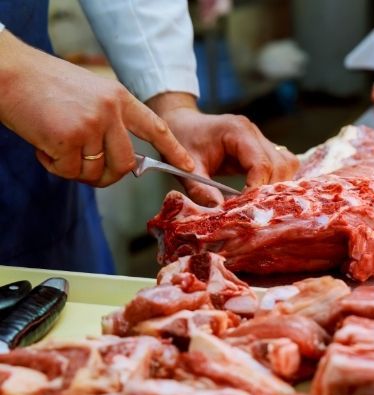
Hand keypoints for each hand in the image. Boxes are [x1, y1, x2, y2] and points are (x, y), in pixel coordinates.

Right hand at [0, 30, 193, 186]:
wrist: (9, 72)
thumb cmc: (46, 86)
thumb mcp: (90, 95)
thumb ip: (110, 123)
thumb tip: (122, 162)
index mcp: (119, 98)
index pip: (155, 127)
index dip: (173, 149)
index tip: (187, 167)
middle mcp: (110, 111)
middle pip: (125, 164)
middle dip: (108, 176)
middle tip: (87, 169)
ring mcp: (91, 124)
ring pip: (96, 171)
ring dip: (76, 170)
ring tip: (57, 147)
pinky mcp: (69, 138)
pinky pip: (69, 171)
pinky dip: (54, 166)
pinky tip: (43, 145)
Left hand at [147, 93, 299, 205]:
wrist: (183, 124)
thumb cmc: (183, 140)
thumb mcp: (187, 168)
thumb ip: (200, 189)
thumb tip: (219, 211)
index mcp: (238, 131)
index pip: (261, 163)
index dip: (257, 189)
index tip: (246, 208)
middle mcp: (254, 133)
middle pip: (280, 165)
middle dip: (269, 190)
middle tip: (253, 209)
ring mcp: (261, 140)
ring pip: (287, 164)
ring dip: (277, 186)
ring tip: (258, 203)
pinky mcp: (262, 149)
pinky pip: (282, 165)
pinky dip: (276, 181)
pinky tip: (262, 195)